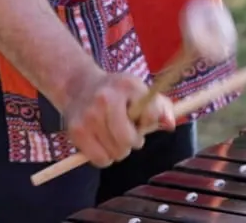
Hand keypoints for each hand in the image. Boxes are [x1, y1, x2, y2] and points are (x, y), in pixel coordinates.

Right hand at [58, 67, 175, 167]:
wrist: (78, 85)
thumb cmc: (116, 92)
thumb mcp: (140, 91)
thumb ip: (162, 108)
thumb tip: (169, 124)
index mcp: (127, 85)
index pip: (151, 115)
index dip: (148, 122)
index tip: (140, 118)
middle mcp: (105, 98)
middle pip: (129, 140)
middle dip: (132, 141)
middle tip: (126, 132)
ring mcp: (89, 116)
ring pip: (116, 153)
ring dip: (118, 150)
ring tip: (111, 134)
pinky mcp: (76, 131)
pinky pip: (100, 160)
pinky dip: (104, 157)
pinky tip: (101, 142)